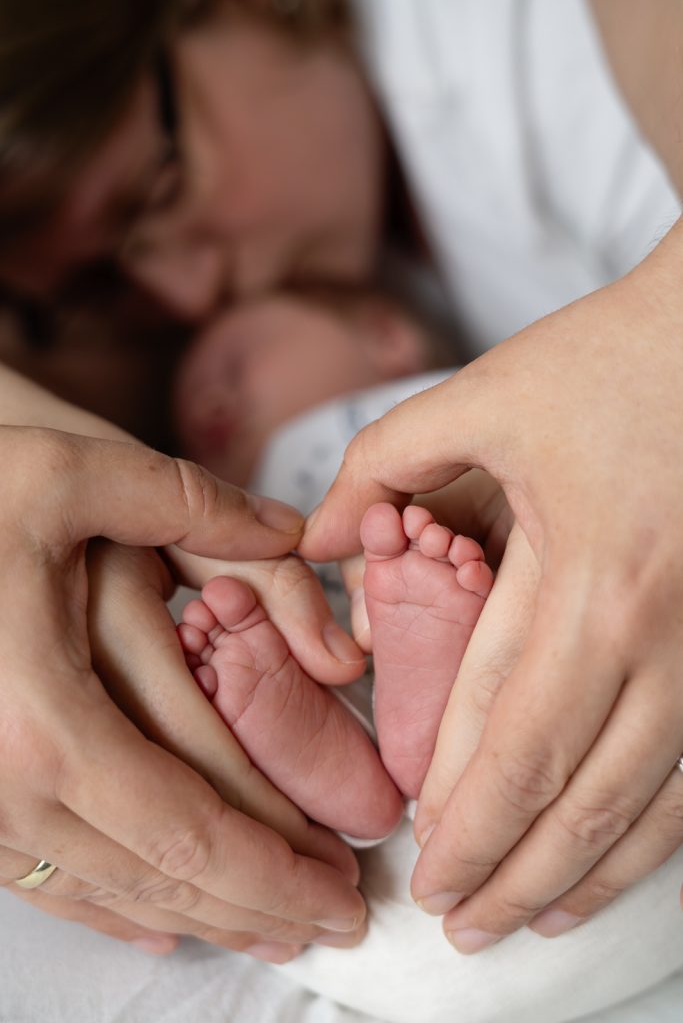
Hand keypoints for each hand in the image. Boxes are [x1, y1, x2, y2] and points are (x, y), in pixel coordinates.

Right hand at [0, 426, 364, 960]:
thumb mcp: (73, 475)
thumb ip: (194, 505)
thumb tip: (295, 536)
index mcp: (49, 705)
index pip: (196, 814)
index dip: (281, 859)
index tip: (345, 881)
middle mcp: (8, 774)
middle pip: (162, 869)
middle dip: (261, 903)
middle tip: (335, 918)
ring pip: (108, 888)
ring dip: (200, 916)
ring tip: (273, 929)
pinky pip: (47, 877)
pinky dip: (116, 906)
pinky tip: (160, 922)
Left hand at [301, 219, 682, 948]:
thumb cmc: (611, 360)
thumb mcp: (485, 396)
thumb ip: (384, 461)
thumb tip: (321, 537)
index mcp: (584, 576)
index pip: (506, 731)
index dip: (460, 811)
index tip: (422, 862)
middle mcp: (657, 633)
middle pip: (574, 793)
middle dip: (508, 870)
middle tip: (458, 921)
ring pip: (644, 804)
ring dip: (580, 875)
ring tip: (524, 922)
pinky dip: (652, 838)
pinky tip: (616, 868)